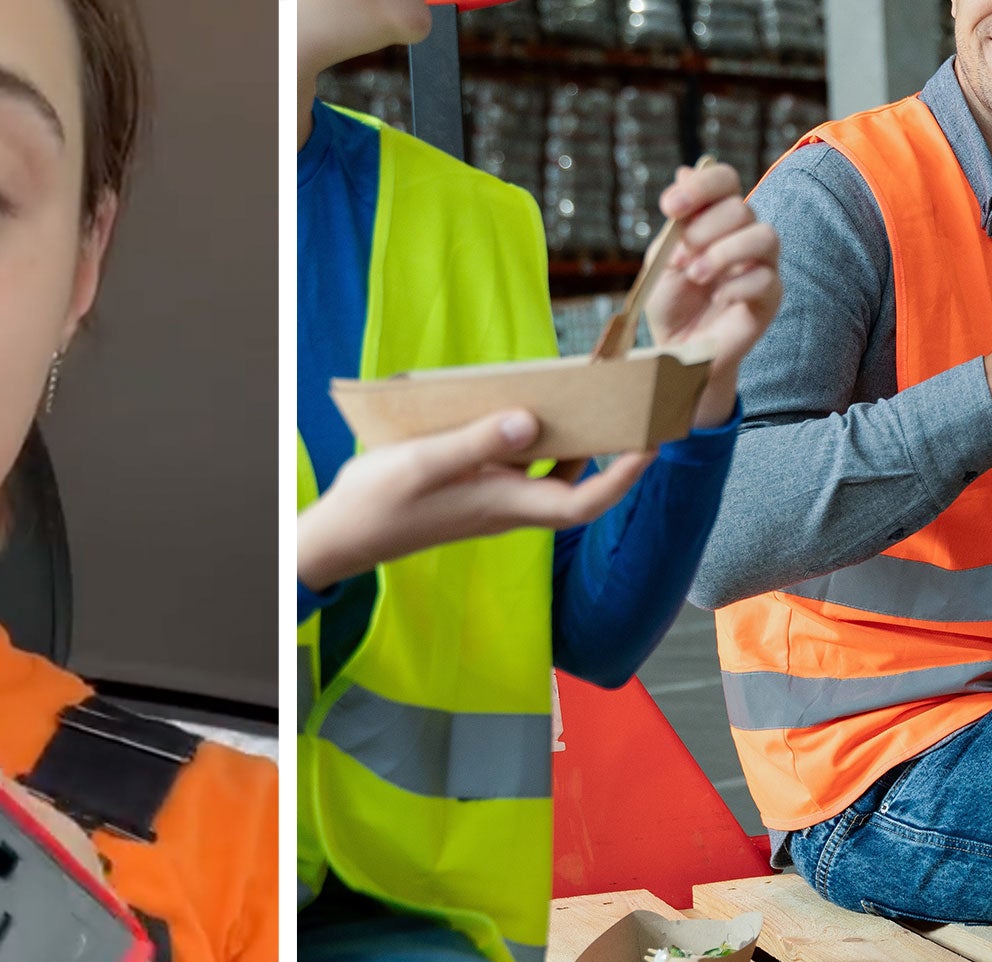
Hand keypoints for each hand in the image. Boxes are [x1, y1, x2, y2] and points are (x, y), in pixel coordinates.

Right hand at [296, 410, 654, 590]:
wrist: (340, 535)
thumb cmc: (378, 503)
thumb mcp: (425, 463)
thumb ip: (478, 441)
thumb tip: (532, 420)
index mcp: (502, 504)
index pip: (582, 501)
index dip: (622, 477)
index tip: (651, 445)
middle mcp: (504, 506)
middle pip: (574, 484)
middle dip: (609, 451)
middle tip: (631, 410)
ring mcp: (489, 501)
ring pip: (547, 473)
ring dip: (570, 440)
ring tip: (585, 397)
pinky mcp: (471, 492)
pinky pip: (517, 466)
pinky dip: (530, 438)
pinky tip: (519, 408)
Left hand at [645, 161, 781, 427]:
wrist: (678, 349)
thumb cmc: (671, 302)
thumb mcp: (662, 259)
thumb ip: (677, 224)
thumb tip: (684, 171)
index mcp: (716, 219)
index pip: (725, 180)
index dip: (702, 186)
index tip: (671, 206)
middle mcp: (744, 235)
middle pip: (742, 207)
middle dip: (705, 229)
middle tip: (680, 259)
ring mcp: (762, 265)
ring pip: (764, 236)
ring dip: (723, 254)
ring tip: (696, 276)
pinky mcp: (770, 297)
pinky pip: (765, 278)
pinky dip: (734, 286)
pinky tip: (717, 298)